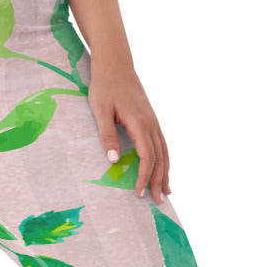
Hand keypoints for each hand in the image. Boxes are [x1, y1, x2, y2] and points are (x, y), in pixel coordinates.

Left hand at [87, 61, 170, 204]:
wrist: (115, 63)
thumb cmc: (104, 86)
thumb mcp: (100, 110)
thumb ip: (107, 135)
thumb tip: (114, 160)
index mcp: (140, 123)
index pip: (147, 157)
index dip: (145, 177)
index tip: (139, 193)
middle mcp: (151, 123)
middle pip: (160, 158)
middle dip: (159, 181)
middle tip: (158, 202)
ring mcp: (153, 121)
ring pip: (164, 152)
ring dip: (166, 173)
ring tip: (166, 191)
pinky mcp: (150, 119)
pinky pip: (162, 143)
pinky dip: (165, 160)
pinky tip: (163, 169)